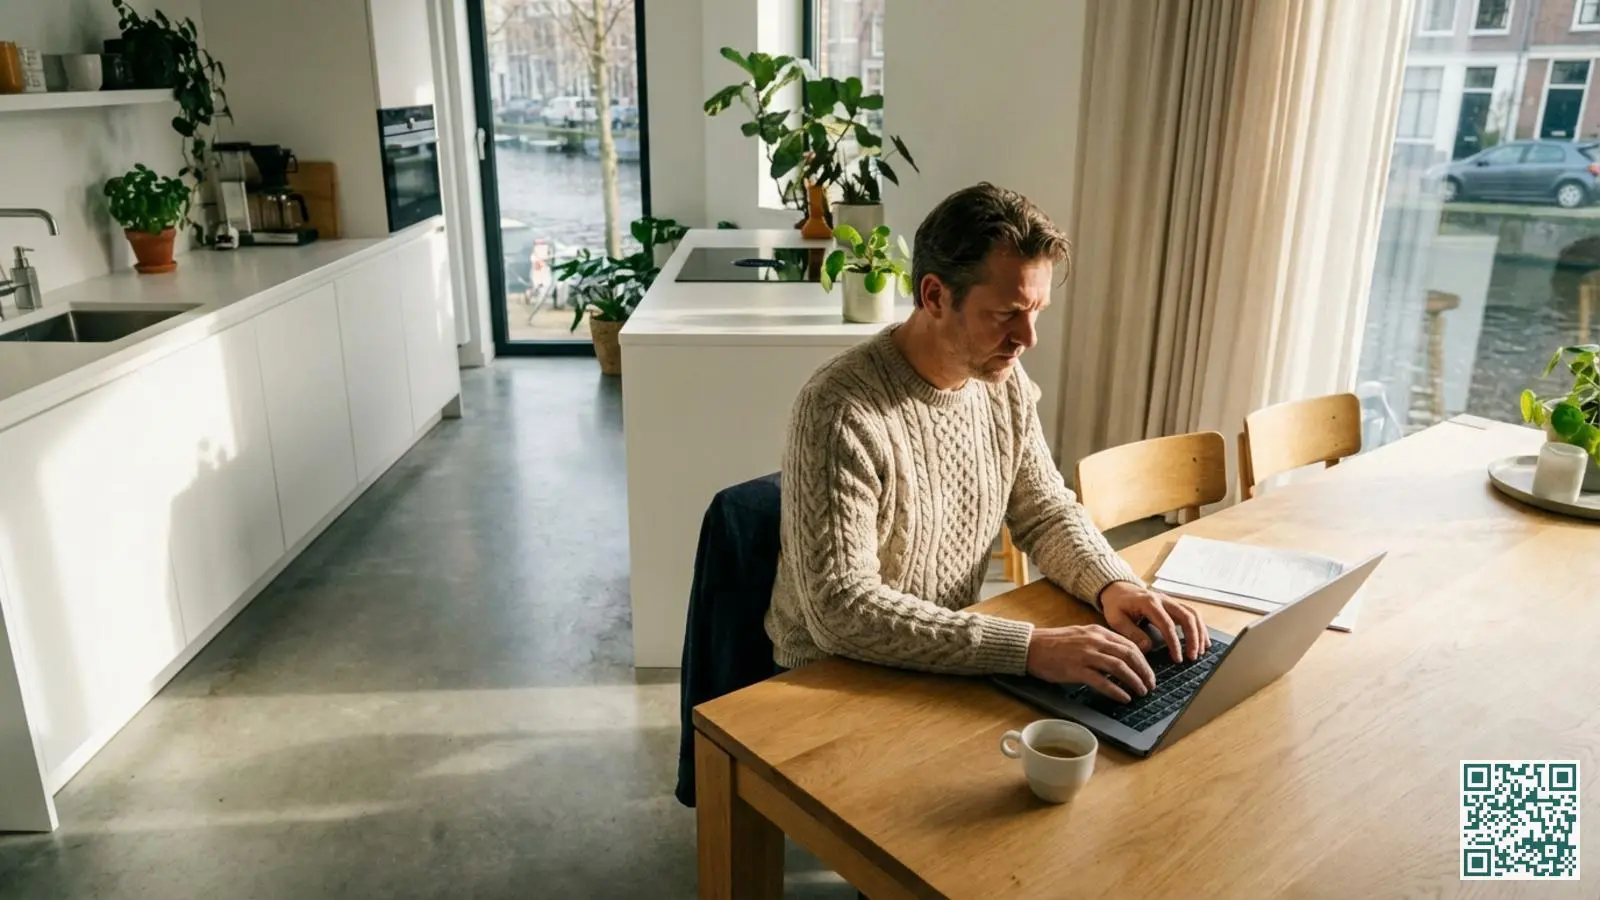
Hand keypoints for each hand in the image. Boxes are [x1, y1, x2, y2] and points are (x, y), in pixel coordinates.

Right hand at [1025, 625, 1155, 702]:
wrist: (1031, 647)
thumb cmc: (1054, 643)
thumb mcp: (1081, 635)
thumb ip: (1100, 642)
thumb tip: (1120, 657)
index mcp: (1097, 632)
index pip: (1129, 644)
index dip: (1143, 661)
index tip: (1148, 673)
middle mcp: (1094, 641)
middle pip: (1129, 655)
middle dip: (1144, 672)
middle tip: (1150, 685)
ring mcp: (1085, 655)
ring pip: (1119, 667)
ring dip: (1134, 681)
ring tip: (1141, 692)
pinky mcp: (1076, 669)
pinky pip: (1102, 681)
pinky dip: (1116, 691)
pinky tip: (1123, 698)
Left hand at [1097, 581, 1211, 663]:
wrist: (1117, 589)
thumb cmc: (1116, 605)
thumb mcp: (1116, 619)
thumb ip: (1131, 633)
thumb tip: (1148, 647)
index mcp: (1149, 602)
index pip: (1167, 624)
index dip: (1175, 643)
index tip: (1178, 659)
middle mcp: (1163, 599)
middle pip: (1186, 617)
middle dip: (1193, 638)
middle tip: (1193, 657)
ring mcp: (1170, 600)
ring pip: (1192, 614)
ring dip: (1200, 632)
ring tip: (1202, 650)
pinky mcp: (1173, 604)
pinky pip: (1191, 613)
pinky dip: (1199, 626)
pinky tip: (1202, 640)